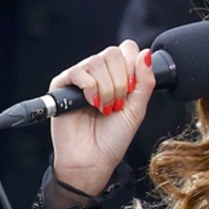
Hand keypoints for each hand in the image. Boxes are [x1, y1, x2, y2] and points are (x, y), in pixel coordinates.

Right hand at [49, 40, 155, 196]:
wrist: (93, 160)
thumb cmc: (114, 138)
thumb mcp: (137, 109)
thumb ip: (145, 82)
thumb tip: (146, 53)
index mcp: (116, 75)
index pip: (127, 49)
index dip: (133, 67)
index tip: (132, 90)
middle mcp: (98, 72)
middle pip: (113, 53)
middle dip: (121, 81)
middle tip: (118, 103)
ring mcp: (80, 77)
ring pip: (97, 62)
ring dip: (107, 88)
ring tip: (105, 108)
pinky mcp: (62, 85)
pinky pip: (79, 72)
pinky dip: (90, 88)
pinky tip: (92, 104)